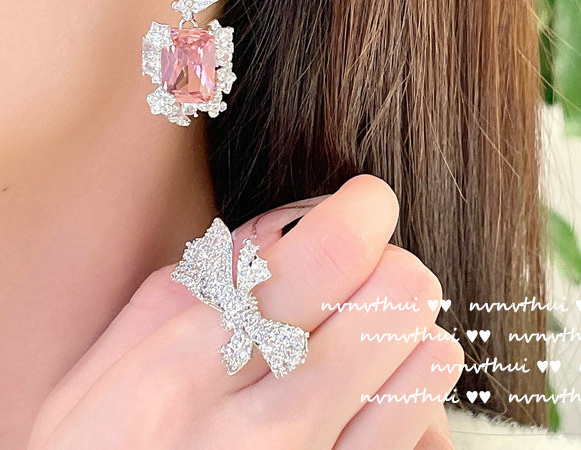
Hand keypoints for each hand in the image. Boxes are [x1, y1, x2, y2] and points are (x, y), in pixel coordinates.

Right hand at [28, 176, 462, 448]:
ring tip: (352, 346)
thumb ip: (190, 286)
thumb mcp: (98, 379)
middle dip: (383, 267)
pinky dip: (407, 400)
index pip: (332, 252)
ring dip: (401, 335)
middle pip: (402, 292)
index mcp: (191, 372)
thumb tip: (285, 225)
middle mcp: (271, 430)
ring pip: (431, 356)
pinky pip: (429, 428)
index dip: (364, 209)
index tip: (362, 205)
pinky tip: (362, 404)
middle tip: (348, 281)